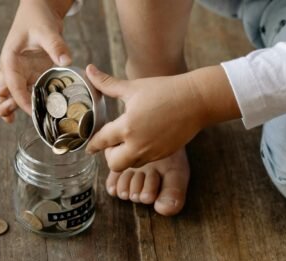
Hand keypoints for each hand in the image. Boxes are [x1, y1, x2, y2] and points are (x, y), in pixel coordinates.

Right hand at [0, 0, 72, 122]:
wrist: (40, 10)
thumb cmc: (37, 18)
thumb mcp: (47, 30)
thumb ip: (55, 45)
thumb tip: (65, 61)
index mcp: (9, 61)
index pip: (11, 87)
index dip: (21, 102)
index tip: (35, 111)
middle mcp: (12, 71)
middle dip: (4, 109)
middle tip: (20, 117)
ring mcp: (21, 75)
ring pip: (10, 99)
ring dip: (17, 110)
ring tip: (34, 118)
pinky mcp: (31, 76)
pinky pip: (27, 94)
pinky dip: (32, 104)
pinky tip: (46, 110)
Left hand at [85, 64, 209, 170]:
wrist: (197, 100)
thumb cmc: (165, 90)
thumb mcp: (133, 87)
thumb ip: (108, 84)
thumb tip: (88, 70)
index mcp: (127, 126)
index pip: (102, 142)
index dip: (92, 144)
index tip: (89, 146)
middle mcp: (138, 144)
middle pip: (114, 164)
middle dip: (109, 156)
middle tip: (113, 142)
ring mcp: (152, 152)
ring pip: (130, 165)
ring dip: (125, 156)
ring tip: (129, 139)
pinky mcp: (164, 154)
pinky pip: (145, 161)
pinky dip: (140, 155)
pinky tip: (143, 139)